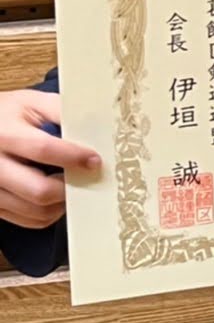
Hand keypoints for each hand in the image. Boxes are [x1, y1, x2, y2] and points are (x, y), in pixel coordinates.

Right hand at [0, 89, 99, 228]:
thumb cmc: (8, 114)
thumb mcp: (32, 103)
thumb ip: (60, 111)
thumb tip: (95, 125)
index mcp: (6, 135)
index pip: (43, 150)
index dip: (73, 157)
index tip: (95, 160)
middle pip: (39, 190)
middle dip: (71, 187)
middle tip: (88, 178)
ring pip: (35, 210)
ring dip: (62, 203)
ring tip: (74, 186)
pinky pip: (26, 219)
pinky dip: (48, 213)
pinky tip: (57, 198)